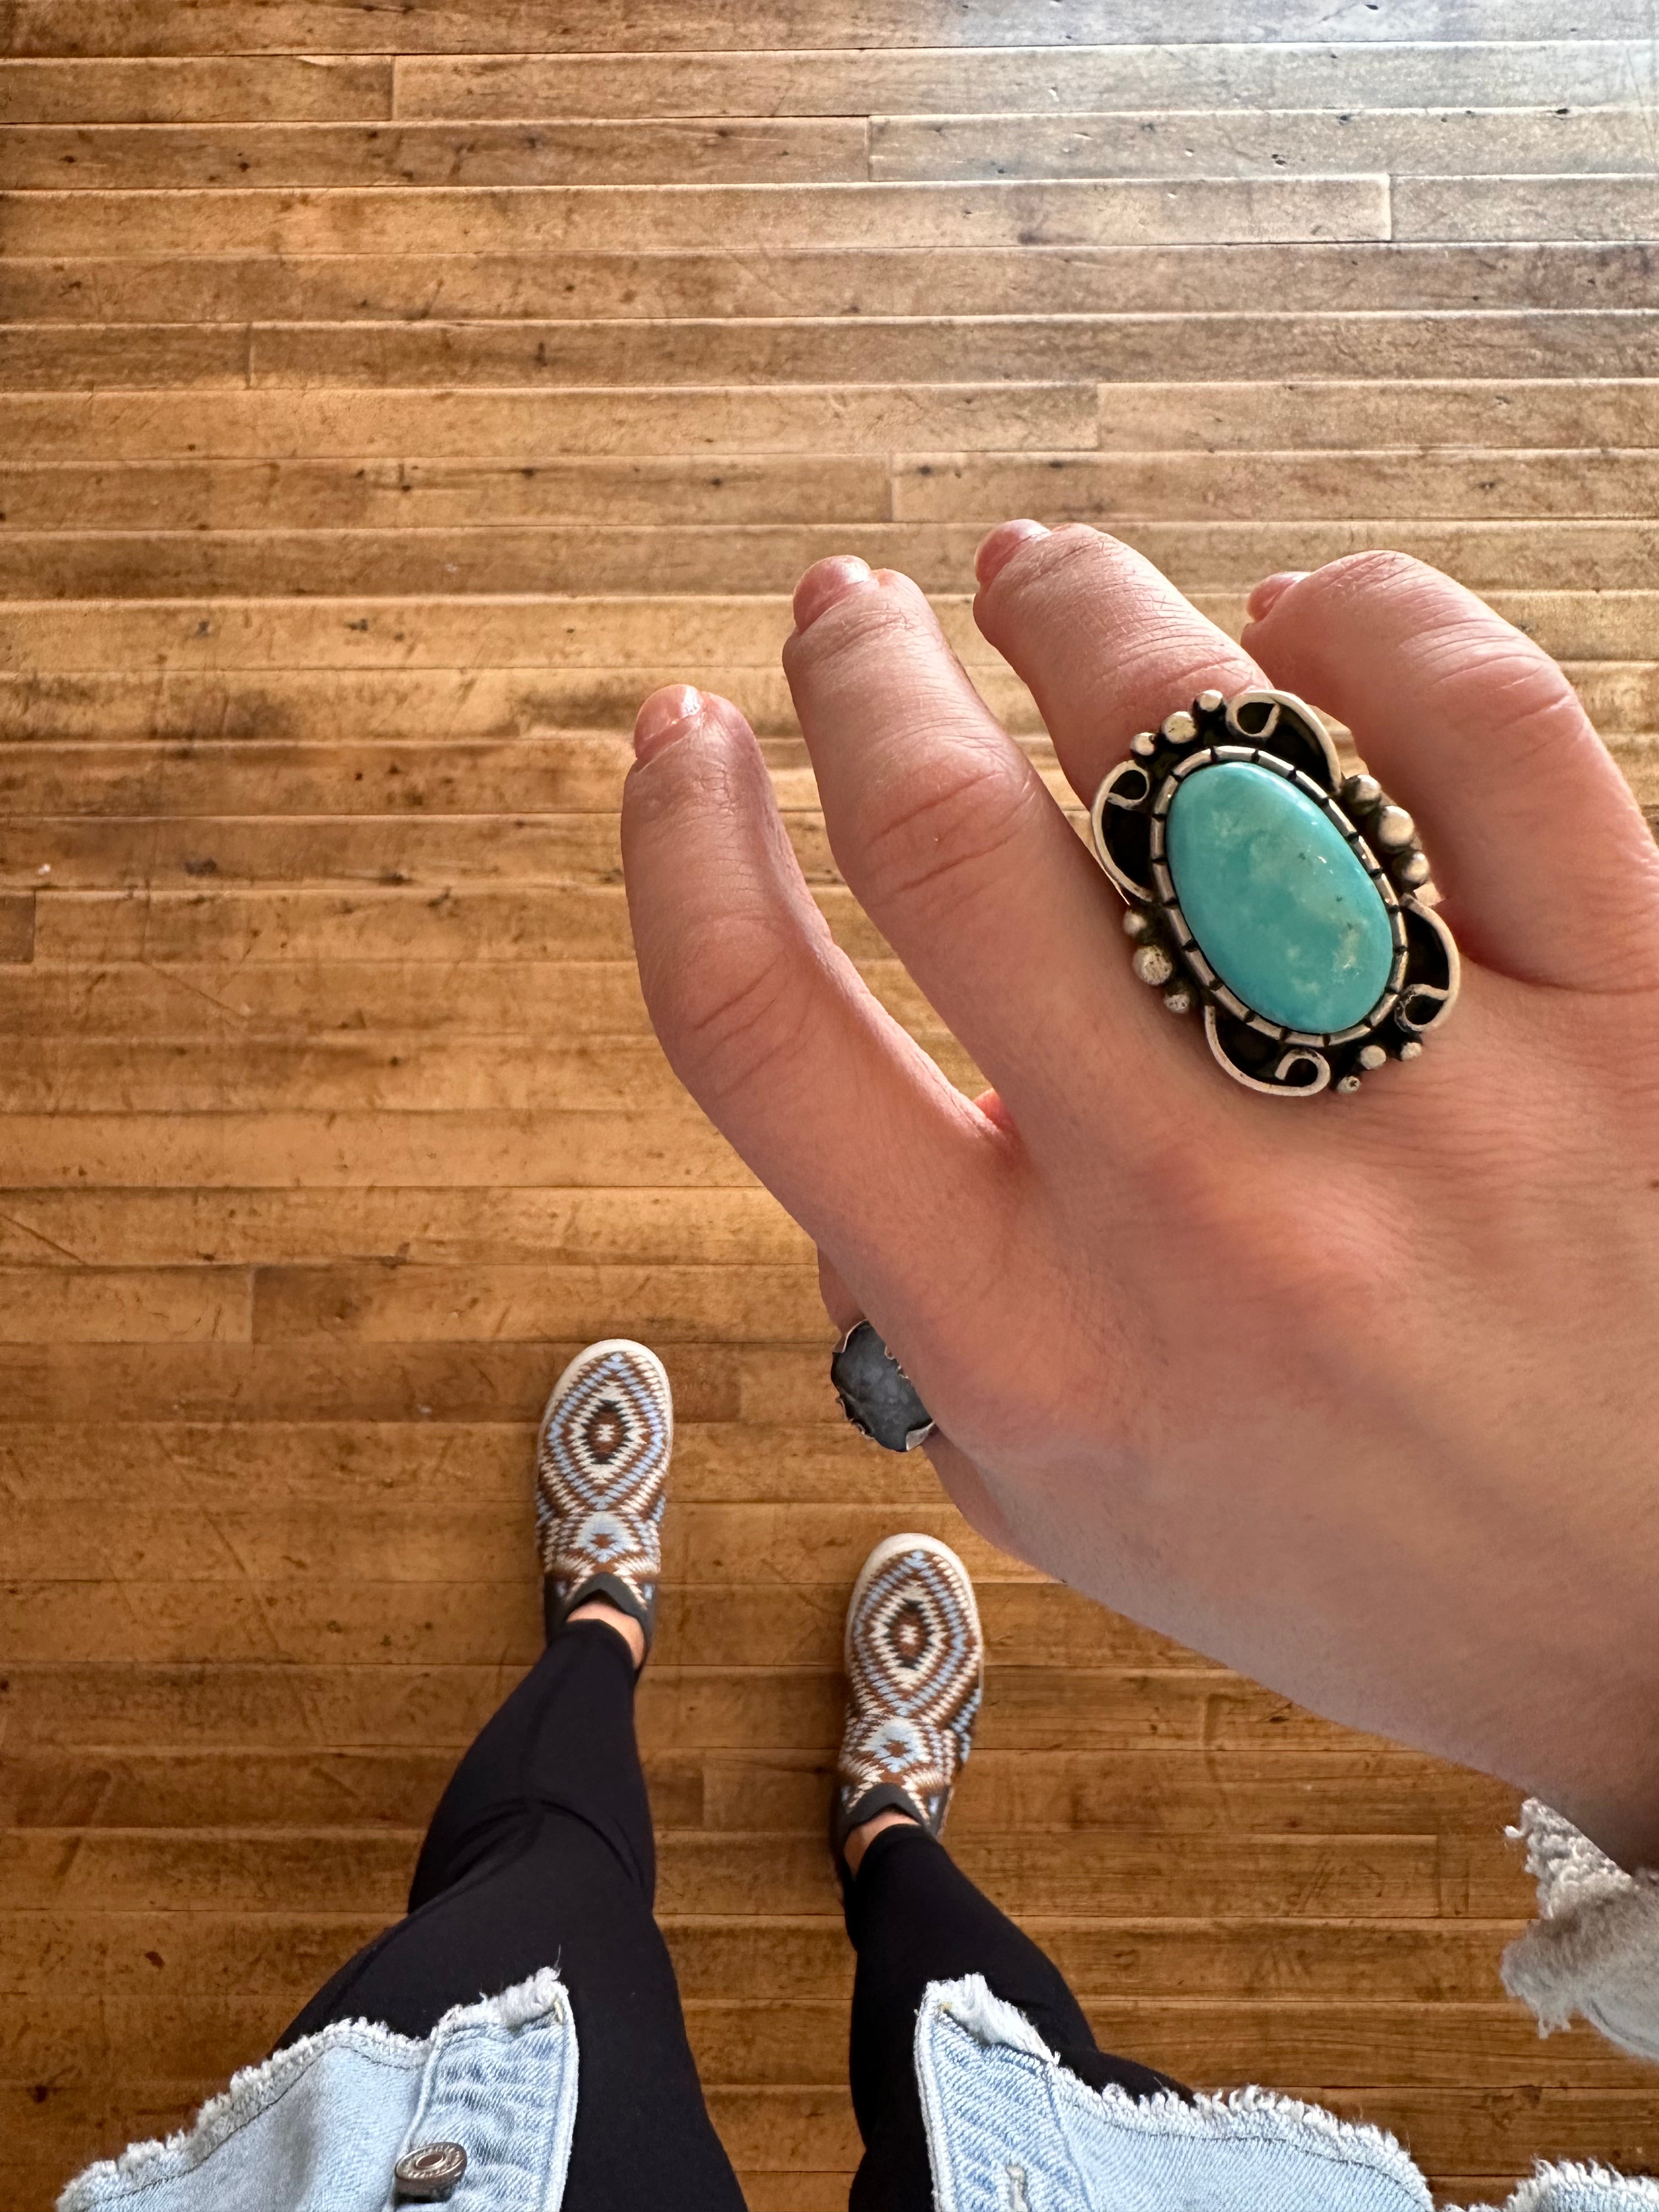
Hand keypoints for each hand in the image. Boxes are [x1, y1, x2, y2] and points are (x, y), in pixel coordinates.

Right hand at [621, 526, 1658, 1868]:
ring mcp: (1428, 1104)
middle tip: (849, 609)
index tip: (682, 737)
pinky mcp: (1634, 1012)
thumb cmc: (1372, 1558)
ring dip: (1077, 609)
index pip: (762, 1032)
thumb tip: (845, 1082)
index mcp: (1037, 1341)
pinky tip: (1306, 621)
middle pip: (944, 843)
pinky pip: (1484, 726)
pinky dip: (1366, 622)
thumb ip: (921, 1312)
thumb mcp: (1076, 1504)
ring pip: (1192, 745)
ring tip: (1040, 576)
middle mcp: (1206, 1215)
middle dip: (858, 671)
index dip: (679, 842)